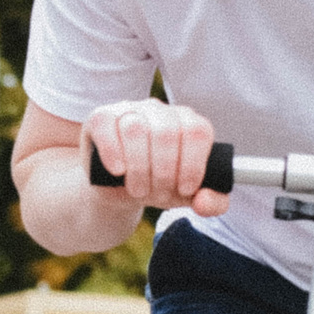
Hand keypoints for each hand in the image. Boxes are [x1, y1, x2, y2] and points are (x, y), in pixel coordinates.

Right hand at [82, 100, 230, 217]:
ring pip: (136, 129)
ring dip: (139, 168)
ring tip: (138, 190)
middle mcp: (160, 110)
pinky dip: (113, 152)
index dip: (193, 164)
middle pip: (166, 132)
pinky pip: (107, 125)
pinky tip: (118, 171)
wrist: (117, 191)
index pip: (197, 131)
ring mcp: (130, 110)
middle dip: (163, 173)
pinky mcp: (101, 117)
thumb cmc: (156, 186)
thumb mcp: (187, 197)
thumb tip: (203, 201)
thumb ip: (212, 203)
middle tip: (157, 195)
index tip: (185, 189)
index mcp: (187, 122)